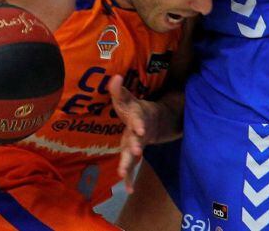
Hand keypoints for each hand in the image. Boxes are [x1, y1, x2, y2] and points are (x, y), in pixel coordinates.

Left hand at [109, 75, 165, 192]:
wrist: (154, 123)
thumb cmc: (136, 109)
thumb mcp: (128, 99)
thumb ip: (120, 90)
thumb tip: (114, 77)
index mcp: (138, 119)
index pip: (138, 120)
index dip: (140, 124)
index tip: (141, 129)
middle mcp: (138, 134)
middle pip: (136, 141)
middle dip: (135, 146)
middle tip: (136, 152)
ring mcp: (137, 146)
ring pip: (133, 157)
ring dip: (129, 165)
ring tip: (123, 175)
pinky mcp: (134, 155)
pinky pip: (132, 168)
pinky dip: (130, 179)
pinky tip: (128, 191)